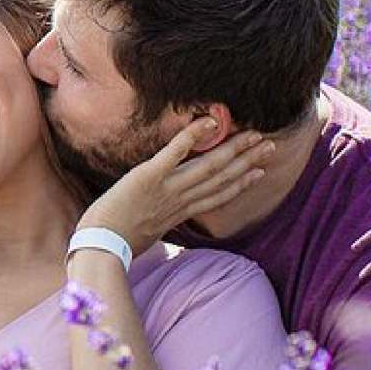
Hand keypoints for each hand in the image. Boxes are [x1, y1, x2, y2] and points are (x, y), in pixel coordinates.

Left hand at [75, 121, 270, 254]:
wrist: (100, 248)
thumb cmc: (116, 242)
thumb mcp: (145, 234)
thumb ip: (157, 221)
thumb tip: (157, 221)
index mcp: (178, 213)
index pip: (217, 197)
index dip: (241, 184)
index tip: (259, 173)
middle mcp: (179, 200)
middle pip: (221, 178)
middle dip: (247, 161)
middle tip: (270, 146)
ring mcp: (166, 187)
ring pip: (208, 166)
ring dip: (234, 149)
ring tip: (254, 135)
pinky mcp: (148, 175)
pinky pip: (175, 153)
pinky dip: (193, 136)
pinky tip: (210, 121)